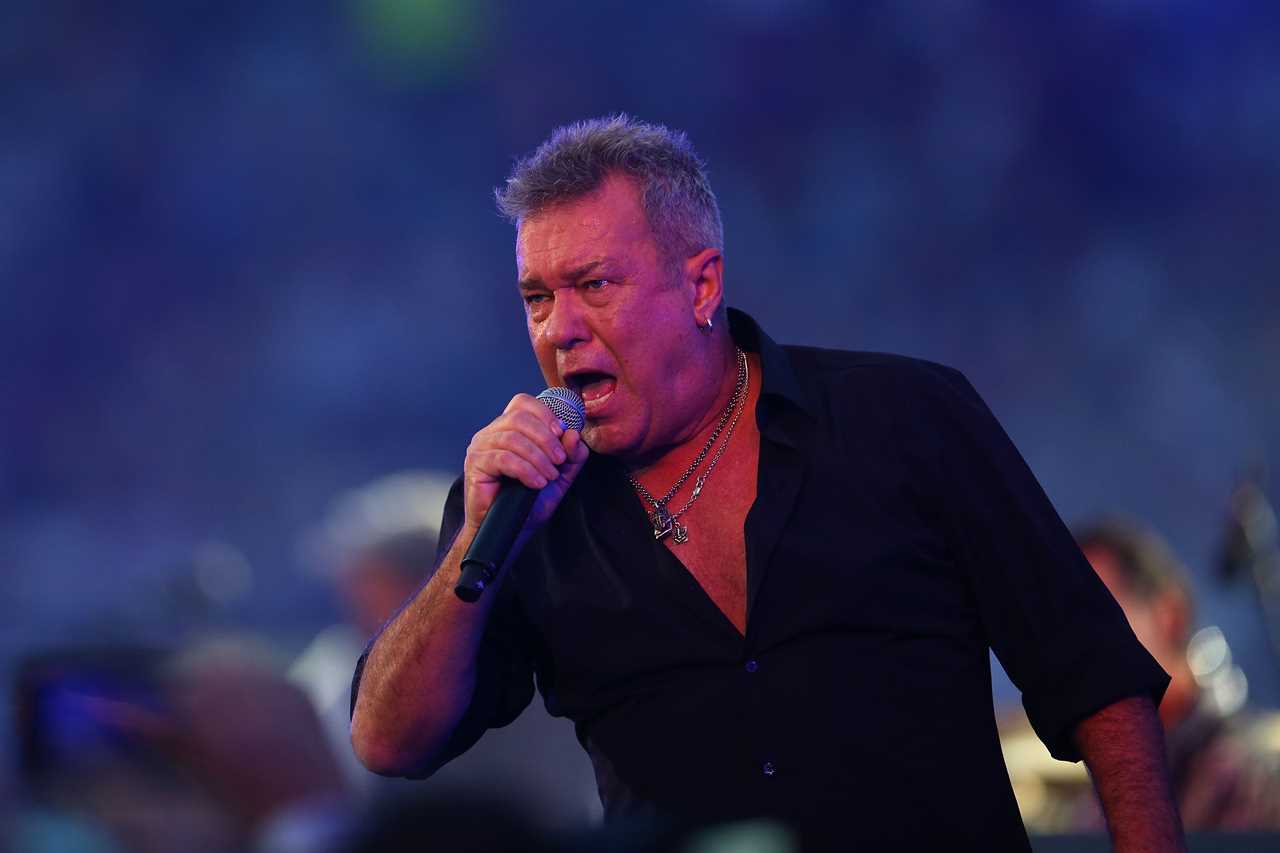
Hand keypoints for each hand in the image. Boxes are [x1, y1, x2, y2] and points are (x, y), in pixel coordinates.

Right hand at [462, 393, 589, 536]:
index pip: (523, 403)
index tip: (561, 433)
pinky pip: (504, 459)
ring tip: (548, 476)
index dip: (545, 414)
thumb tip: (572, 433)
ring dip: (538, 458)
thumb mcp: (560, 475)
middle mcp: (491, 433)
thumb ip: (571, 454)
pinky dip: (526, 470)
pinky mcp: (475, 465)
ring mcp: (480, 447)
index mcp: (508, 428)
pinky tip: (536, 483)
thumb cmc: (530, 501)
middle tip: (559, 460)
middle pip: (519, 417)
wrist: (511, 530)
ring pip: (512, 438)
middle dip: (546, 439)